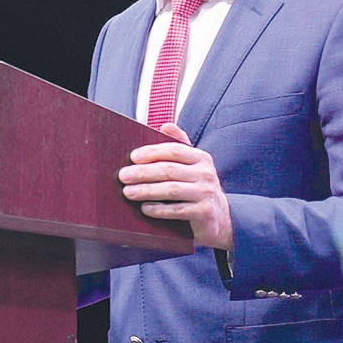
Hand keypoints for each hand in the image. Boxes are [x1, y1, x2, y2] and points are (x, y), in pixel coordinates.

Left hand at [120, 122, 233, 250]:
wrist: (219, 217)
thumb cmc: (197, 188)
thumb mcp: (192, 165)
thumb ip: (179, 145)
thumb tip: (165, 125)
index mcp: (201, 157)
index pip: (174, 150)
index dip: (152, 152)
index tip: (132, 157)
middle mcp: (206, 173)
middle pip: (169, 170)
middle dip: (143, 173)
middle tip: (123, 176)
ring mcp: (206, 193)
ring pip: (171, 189)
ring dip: (147, 190)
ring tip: (128, 192)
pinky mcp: (205, 212)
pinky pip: (177, 210)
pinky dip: (159, 209)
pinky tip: (145, 208)